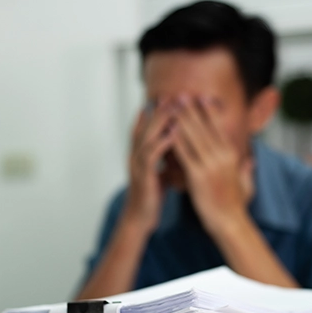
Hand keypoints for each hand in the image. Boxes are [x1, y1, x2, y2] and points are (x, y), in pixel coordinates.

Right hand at [122, 99, 176, 233]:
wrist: (141, 218)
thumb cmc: (152, 196)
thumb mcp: (159, 172)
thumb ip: (164, 158)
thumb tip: (176, 147)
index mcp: (140, 154)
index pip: (144, 127)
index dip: (152, 111)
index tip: (165, 97)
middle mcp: (135, 156)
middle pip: (144, 126)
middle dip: (157, 110)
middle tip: (169, 94)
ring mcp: (138, 165)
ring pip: (147, 136)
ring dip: (160, 120)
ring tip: (173, 106)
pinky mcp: (144, 175)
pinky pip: (152, 154)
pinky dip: (163, 141)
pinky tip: (175, 132)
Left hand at [172, 95, 254, 237]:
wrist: (230, 222)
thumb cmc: (235, 205)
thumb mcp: (246, 183)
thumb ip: (247, 170)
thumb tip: (251, 161)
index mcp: (231, 154)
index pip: (219, 126)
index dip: (207, 110)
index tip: (199, 97)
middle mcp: (222, 155)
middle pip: (204, 125)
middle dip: (190, 108)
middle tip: (179, 94)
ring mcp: (210, 164)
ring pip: (193, 135)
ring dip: (180, 118)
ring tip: (170, 106)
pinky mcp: (198, 175)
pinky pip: (184, 153)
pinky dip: (175, 139)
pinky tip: (166, 129)